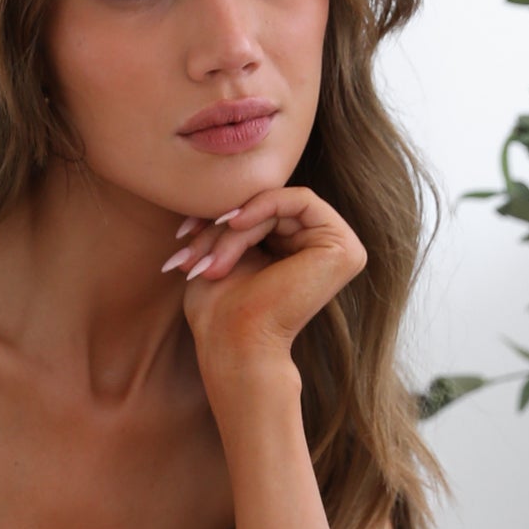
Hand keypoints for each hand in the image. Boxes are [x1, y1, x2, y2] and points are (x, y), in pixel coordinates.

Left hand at [168, 185, 365, 397]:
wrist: (232, 345)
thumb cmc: (220, 311)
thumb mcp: (221, 250)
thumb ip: (234, 218)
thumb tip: (222, 184)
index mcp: (303, 253)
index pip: (263, 212)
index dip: (223, 216)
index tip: (184, 235)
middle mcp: (327, 251)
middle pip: (270, 207)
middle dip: (224, 225)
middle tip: (193, 254)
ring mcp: (342, 249)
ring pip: (279, 205)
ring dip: (235, 228)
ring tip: (210, 261)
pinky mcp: (345, 249)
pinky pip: (300, 200)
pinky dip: (262, 207)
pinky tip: (234, 226)